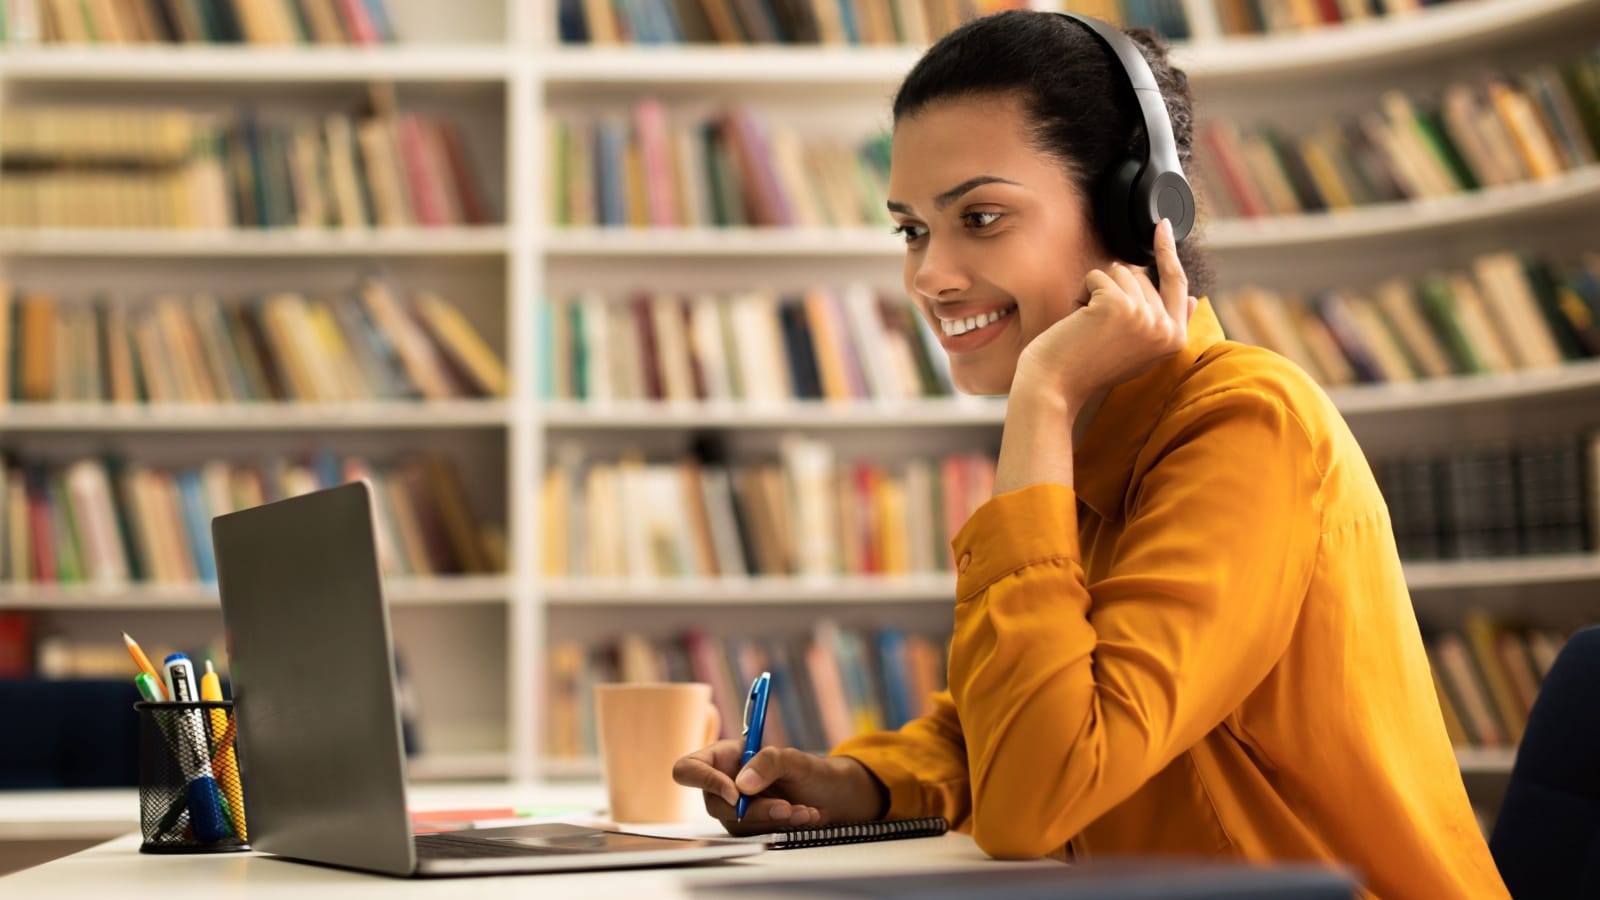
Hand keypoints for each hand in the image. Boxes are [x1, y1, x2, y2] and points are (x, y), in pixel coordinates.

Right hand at [672, 740, 887, 836]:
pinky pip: (756, 834)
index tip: (736, 793)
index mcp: (725, 757)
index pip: (690, 768)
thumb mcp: (795, 759)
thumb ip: (768, 762)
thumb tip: (741, 785)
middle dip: (752, 809)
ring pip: (736, 824)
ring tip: (803, 810)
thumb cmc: (814, 771)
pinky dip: (781, 828)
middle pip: (714, 803)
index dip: (704, 781)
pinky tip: (804, 816)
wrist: (837, 797)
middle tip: (784, 806)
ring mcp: (737, 809)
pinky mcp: (752, 828)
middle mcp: (725, 783)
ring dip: (772, 819)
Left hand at [1014, 218, 1196, 407]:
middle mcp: (1165, 329)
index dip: (1168, 252)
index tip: (1161, 225)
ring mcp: (1145, 317)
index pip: (1178, 284)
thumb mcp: (1139, 347)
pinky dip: (1081, 293)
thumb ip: (1165, 323)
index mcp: (1174, 340)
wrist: (1055, 387)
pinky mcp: (1118, 306)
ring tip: (1088, 326)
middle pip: (1142, 275)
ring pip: (1120, 272)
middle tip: (1097, 328)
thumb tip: (1195, 299)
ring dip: (1095, 292)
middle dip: (1112, 291)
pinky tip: (1077, 321)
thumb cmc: (1088, 367)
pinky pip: (1098, 275)